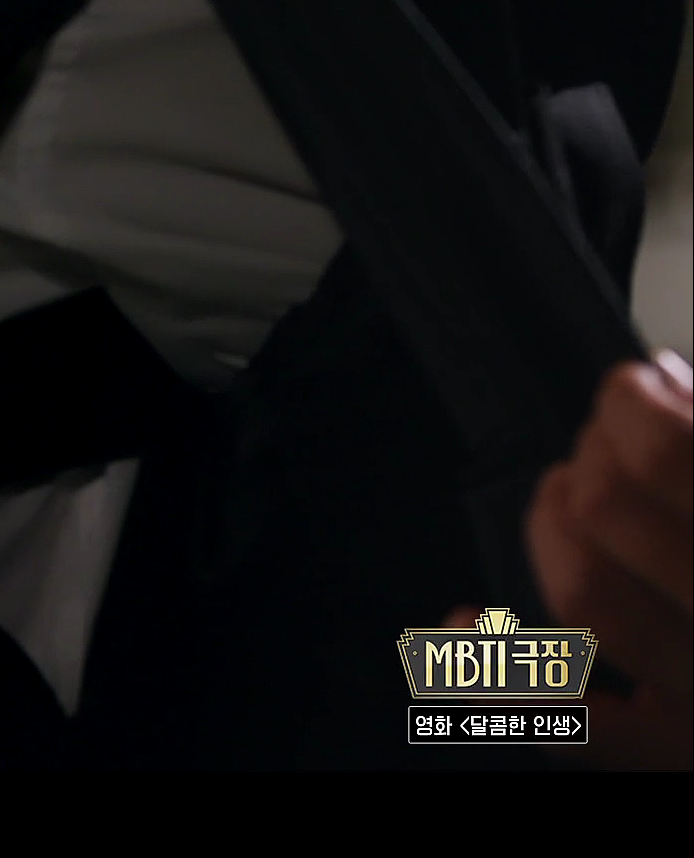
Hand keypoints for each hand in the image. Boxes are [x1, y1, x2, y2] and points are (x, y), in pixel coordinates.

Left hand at [488, 352, 691, 769]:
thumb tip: (665, 387)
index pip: (668, 454)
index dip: (630, 405)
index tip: (631, 389)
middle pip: (611, 512)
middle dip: (592, 458)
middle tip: (606, 445)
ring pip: (586, 598)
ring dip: (551, 531)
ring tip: (565, 498)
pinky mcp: (678, 754)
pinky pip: (570, 722)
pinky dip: (499, 669)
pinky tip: (468, 620)